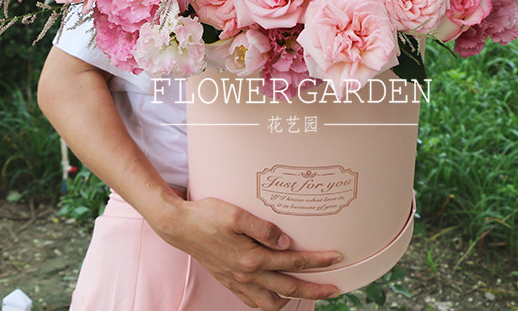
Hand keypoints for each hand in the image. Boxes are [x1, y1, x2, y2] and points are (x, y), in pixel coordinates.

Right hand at [159, 197, 341, 309]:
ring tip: (306, 290)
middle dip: (316, 289)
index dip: (318, 261)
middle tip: (336, 289)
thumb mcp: (237, 215)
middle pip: (289, 288)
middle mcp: (247, 275)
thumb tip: (286, 242)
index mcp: (252, 258)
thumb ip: (263, 229)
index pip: (293, 262)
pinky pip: (254, 302)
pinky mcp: (230, 281)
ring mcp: (238, 281)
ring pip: (271, 303)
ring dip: (292, 298)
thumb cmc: (208, 215)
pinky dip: (270, 301)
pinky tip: (276, 292)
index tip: (337, 258)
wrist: (180, 227)